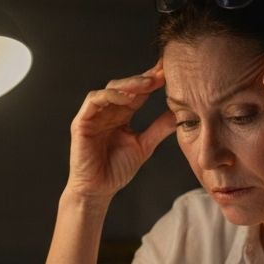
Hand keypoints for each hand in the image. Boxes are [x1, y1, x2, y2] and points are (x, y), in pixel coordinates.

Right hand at [66, 62, 176, 200]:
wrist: (98, 190)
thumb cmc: (117, 170)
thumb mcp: (144, 145)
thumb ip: (159, 128)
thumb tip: (180, 114)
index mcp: (122, 114)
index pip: (139, 93)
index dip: (153, 82)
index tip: (171, 74)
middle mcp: (108, 110)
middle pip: (126, 86)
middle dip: (144, 78)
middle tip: (162, 73)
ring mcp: (94, 114)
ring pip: (111, 89)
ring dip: (129, 84)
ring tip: (148, 84)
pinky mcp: (82, 121)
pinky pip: (94, 100)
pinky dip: (109, 96)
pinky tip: (125, 97)